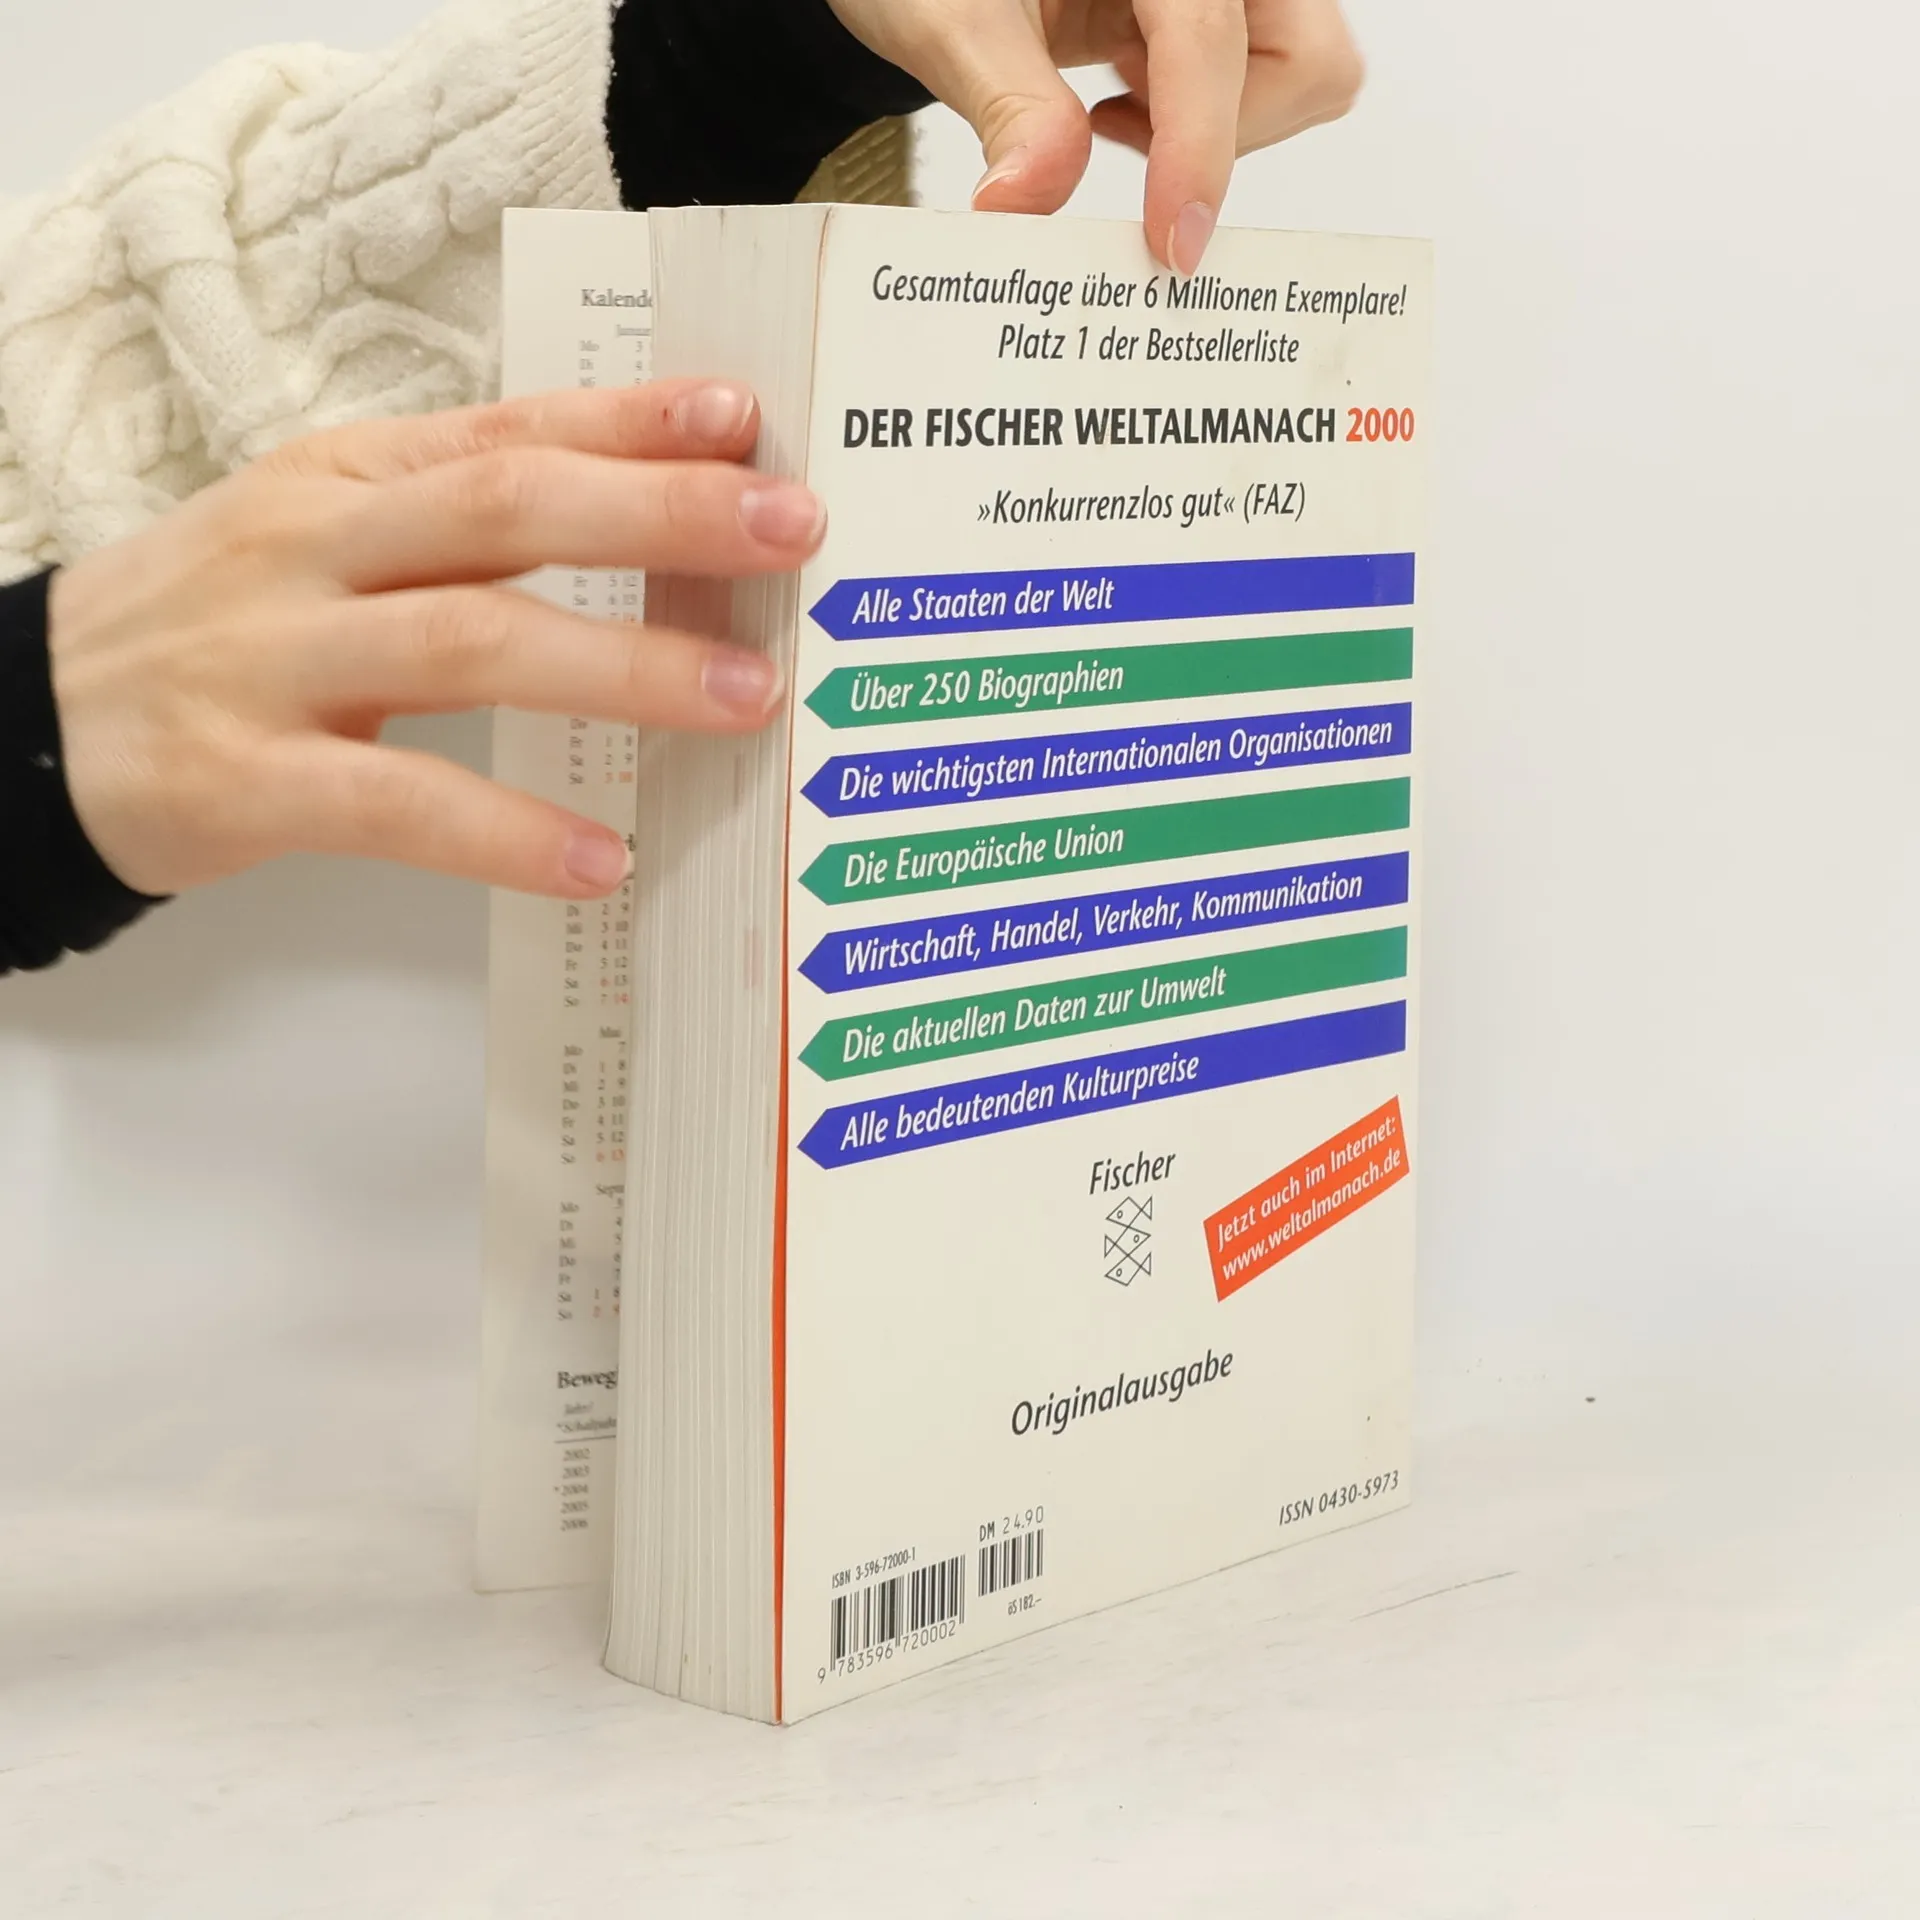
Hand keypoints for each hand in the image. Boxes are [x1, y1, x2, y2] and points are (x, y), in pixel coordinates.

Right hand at [47, 383, 817, 899]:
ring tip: (743, 697)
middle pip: (504, 511)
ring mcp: (273, 659)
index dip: (629, 422)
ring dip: (620, 667)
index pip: (505, 431)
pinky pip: (396, 800)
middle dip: (659, 516)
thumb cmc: (223, 625)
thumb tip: (644, 513)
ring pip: (468, 642)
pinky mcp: (244, 777)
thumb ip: (459, 524)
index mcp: (345, 478)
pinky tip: (598, 856)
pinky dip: (505, 829)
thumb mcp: (329, 536)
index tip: (744, 419)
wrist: (30, 718)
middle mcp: (313, 547)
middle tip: (789, 531)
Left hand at [827, 0, 1363, 272]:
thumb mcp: (953, 20)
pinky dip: (1199, 122)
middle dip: (1225, 132)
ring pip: (1301, 73)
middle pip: (1304, 56)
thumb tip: (1030, 200)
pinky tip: (1119, 107)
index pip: (1209, 40)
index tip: (1173, 245)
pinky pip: (1260, 86)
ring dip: (1216, 128)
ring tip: (1117, 119)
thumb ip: (1007, 104)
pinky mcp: (1219, 18)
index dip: (1197, 152)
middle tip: (1120, 141)